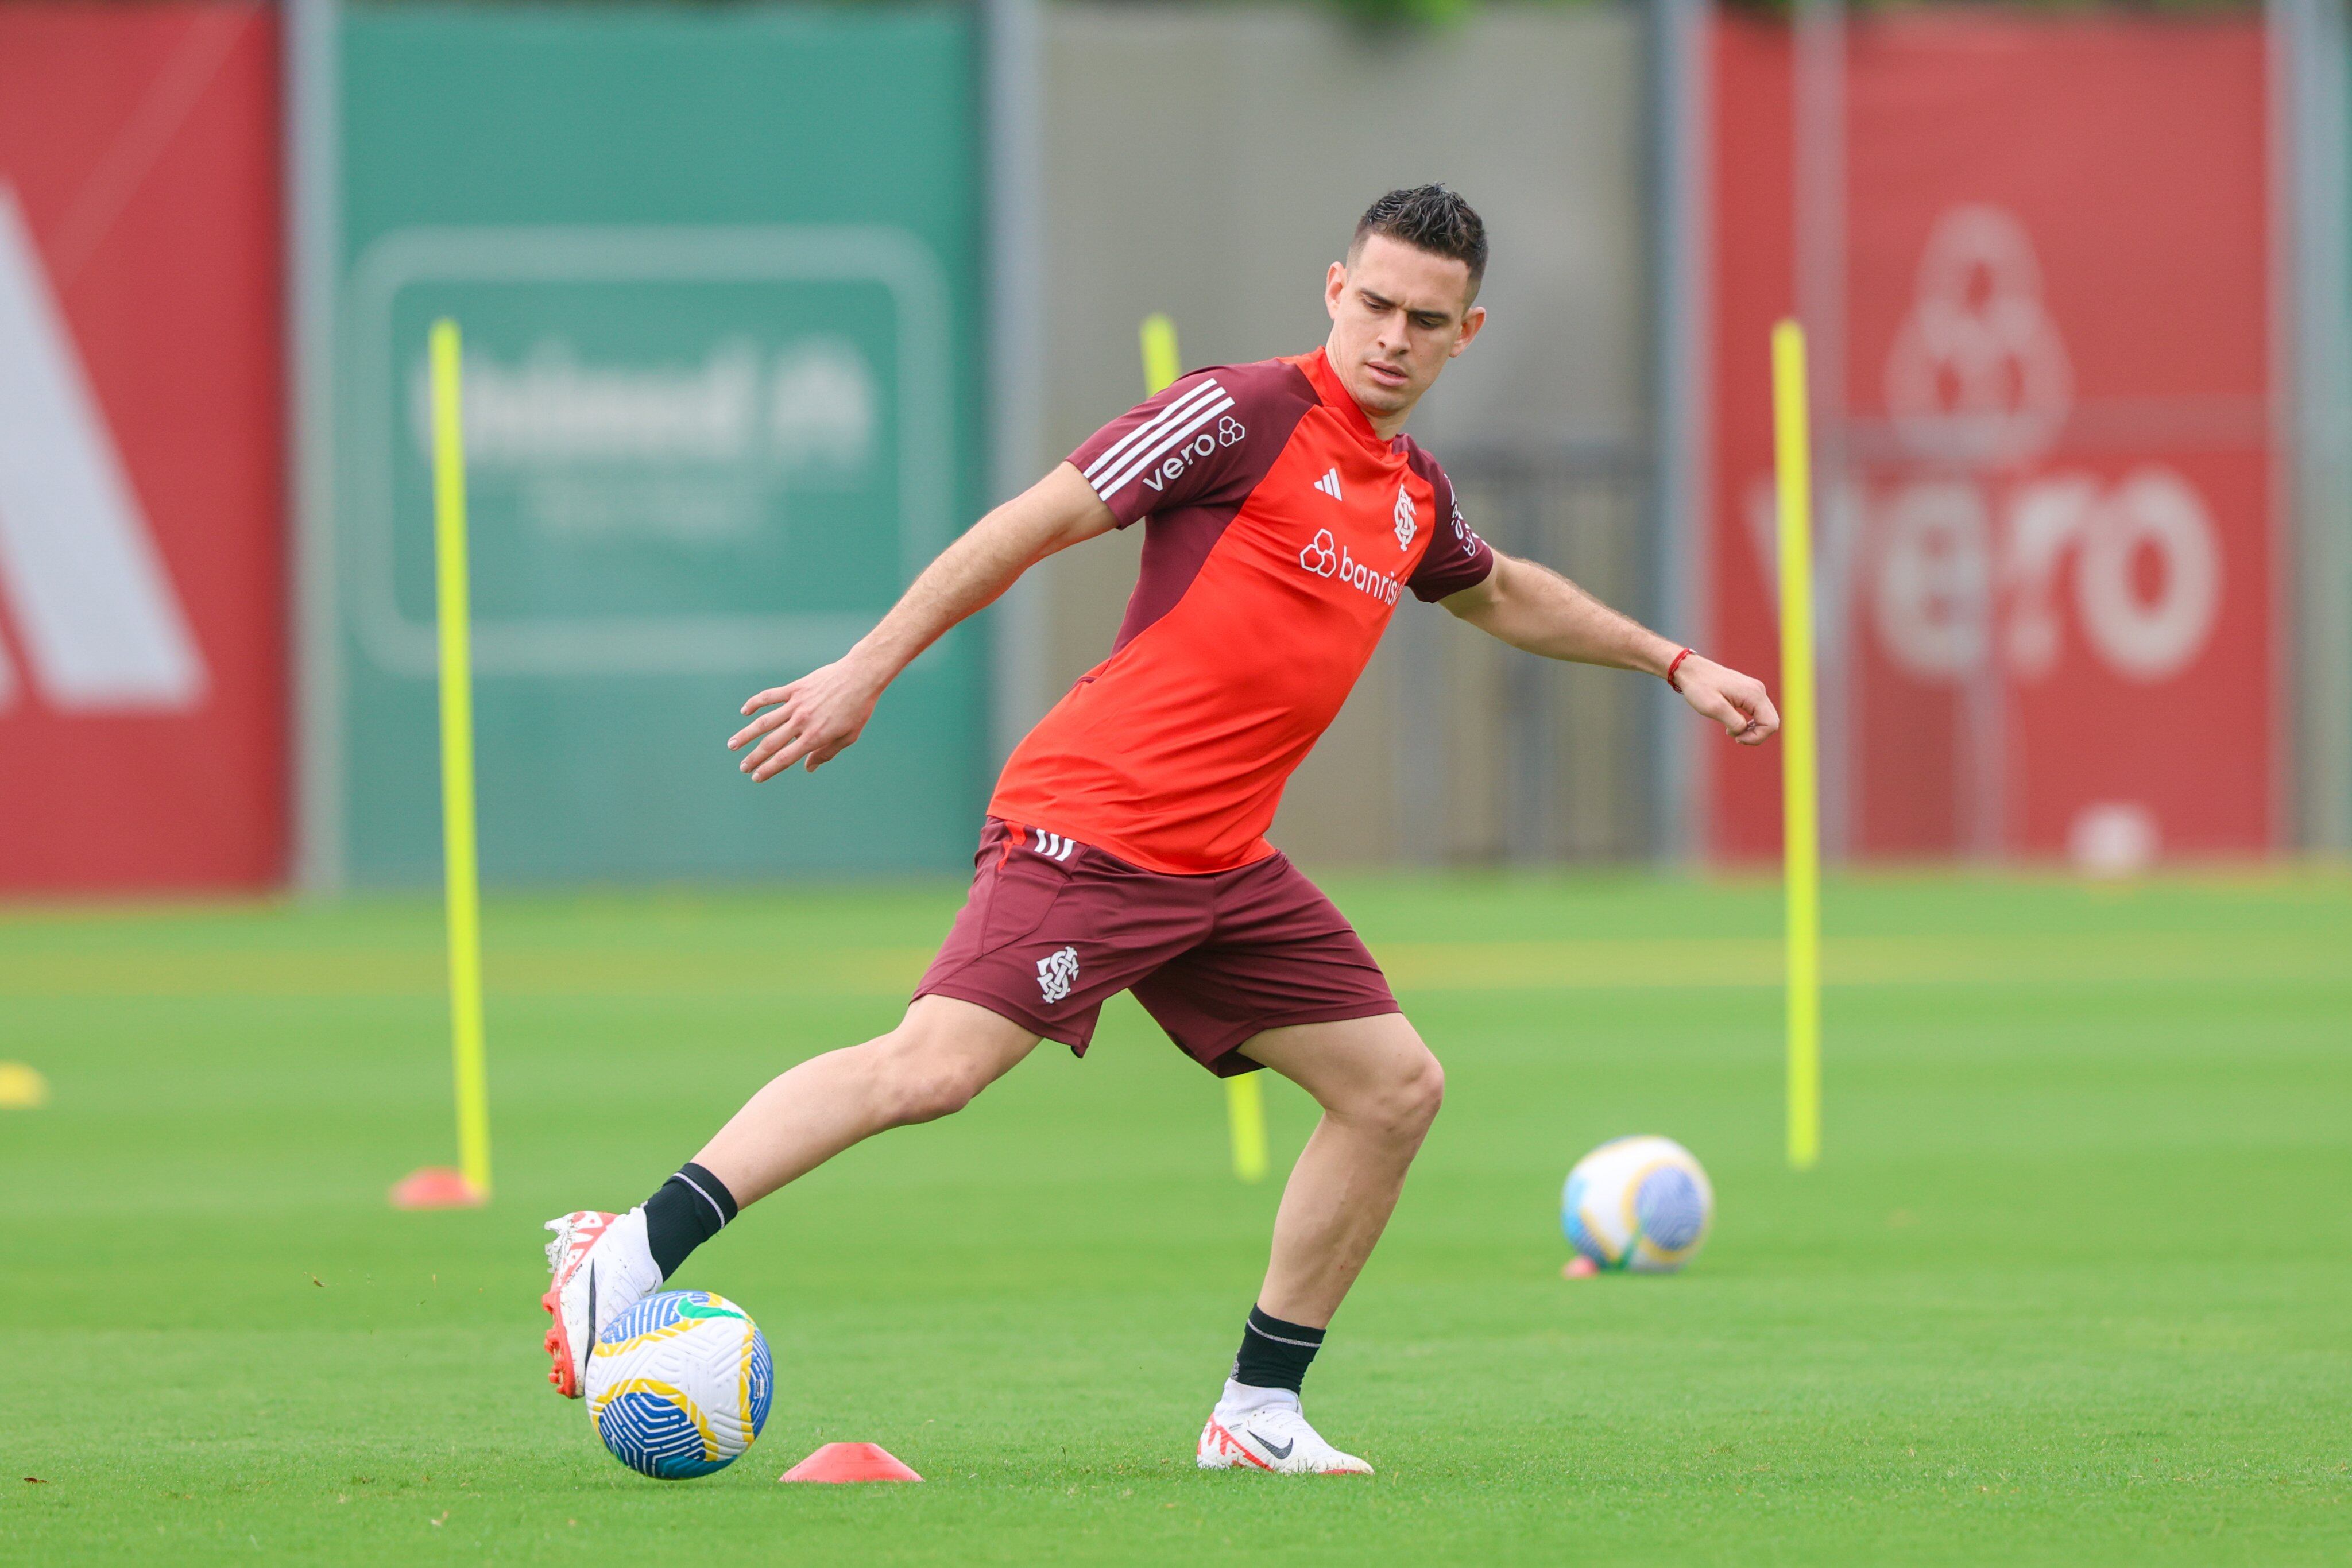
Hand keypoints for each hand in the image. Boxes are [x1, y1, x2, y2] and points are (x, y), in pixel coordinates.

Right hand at [728, 654, 888, 780]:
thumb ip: (826, 753)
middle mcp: (801, 721)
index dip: (769, 769)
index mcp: (815, 736)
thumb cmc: (858, 709)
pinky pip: (770, 696)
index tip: (756, 777)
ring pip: (764, 721)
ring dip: (746, 734)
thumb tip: (808, 767)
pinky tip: (744, 712)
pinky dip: (755, 703)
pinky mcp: (795, 689)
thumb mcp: (848, 737)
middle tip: (742, 767)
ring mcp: (796, 703)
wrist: (860, 677)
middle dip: (754, 758)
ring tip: (732, 745)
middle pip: (770, 743)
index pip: (785, 758)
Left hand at [1676, 655, 1778, 745]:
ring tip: (1731, 730)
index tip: (1736, 739)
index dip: (1756, 738)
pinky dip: (1749, 722)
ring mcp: (1755, 690)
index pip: (1770, 724)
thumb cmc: (1699, 687)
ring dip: (1752, 729)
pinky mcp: (1749, 691)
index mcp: (1753, 694)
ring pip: (1765, 718)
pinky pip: (1758, 712)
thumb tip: (1744, 730)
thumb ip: (1734, 722)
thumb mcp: (1714, 708)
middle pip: (1771, 722)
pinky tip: (1732, 723)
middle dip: (1755, 735)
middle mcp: (1758, 690)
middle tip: (1735, 737)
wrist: (1691, 670)